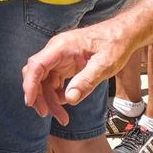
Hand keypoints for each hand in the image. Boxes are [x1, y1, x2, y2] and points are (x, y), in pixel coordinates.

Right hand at [20, 16, 138, 123]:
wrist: (122, 34)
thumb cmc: (115, 45)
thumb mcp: (105, 64)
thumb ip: (87, 81)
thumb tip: (69, 100)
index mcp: (62, 47)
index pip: (36, 65)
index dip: (30, 84)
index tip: (30, 102)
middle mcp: (56, 51)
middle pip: (36, 76)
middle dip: (40, 97)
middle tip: (49, 115)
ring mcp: (59, 58)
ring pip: (44, 82)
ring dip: (50, 100)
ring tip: (62, 117)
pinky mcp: (64, 65)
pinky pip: (53, 82)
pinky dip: (57, 95)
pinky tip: (67, 103)